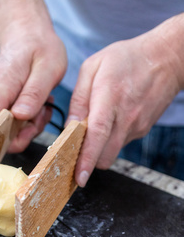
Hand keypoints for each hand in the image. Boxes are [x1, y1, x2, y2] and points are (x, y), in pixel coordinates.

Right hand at [0, 28, 66, 152]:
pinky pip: (19, 125)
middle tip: (41, 116)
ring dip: (32, 126)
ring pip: (13, 130)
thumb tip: (20, 115)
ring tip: (44, 105)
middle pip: (1, 130)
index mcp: (3, 85)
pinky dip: (32, 121)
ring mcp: (0, 104)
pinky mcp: (7, 108)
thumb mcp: (47, 66)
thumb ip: (34, 92)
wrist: (29, 35)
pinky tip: (41, 106)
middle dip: (23, 134)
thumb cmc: (38, 47)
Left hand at [69, 25, 182, 186]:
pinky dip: (109, 141)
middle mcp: (125, 117)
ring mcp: (136, 126)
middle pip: (104, 155)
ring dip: (98, 151)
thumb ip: (78, 99)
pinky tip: (110, 122)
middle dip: (88, 162)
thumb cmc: (126, 59)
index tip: (79, 177)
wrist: (166, 59)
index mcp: (110, 98)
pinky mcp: (142, 130)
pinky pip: (120, 144)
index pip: (97, 136)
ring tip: (92, 132)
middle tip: (74, 156)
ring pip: (111, 153)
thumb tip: (69, 126)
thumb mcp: (93, 67)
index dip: (86, 159)